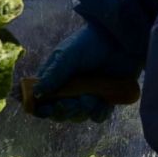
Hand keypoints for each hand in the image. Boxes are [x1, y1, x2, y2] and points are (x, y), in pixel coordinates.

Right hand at [31, 0, 157, 121]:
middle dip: (62, 111)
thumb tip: (36, 93)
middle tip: (68, 103)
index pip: (41, 97)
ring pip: (77, 116)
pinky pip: (97, 116)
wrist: (122, 41)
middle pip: (58, 111)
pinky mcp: (105, 99)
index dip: (40, 107)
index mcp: (55, 77)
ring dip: (81, 110)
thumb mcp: (67, 56)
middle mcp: (69, 89)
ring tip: (89, 98)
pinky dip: (98, 112)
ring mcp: (87, 95)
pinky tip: (101, 102)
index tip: (42, 110)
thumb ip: (53, 75)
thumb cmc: (89, 43)